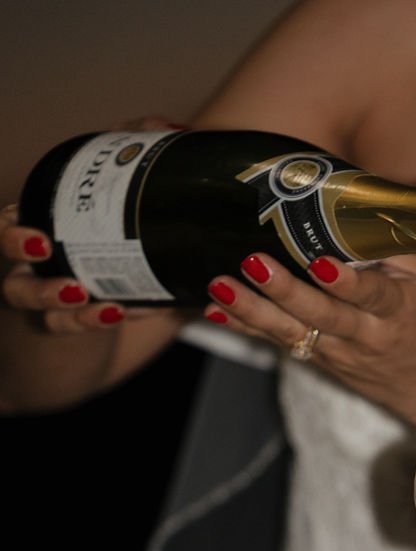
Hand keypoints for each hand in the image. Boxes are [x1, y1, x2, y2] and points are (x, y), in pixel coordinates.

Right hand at [1, 122, 186, 333]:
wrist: (137, 300)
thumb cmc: (119, 236)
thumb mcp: (128, 196)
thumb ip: (140, 158)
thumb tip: (171, 130)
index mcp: (40, 229)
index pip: (10, 222)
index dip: (13, 224)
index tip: (37, 230)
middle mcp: (34, 266)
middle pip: (5, 254)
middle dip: (18, 251)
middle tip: (42, 246)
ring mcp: (48, 301)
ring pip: (30, 301)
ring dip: (49, 296)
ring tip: (79, 290)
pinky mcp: (71, 327)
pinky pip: (71, 327)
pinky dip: (91, 320)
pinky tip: (115, 311)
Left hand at [201, 251, 415, 435]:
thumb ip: (393, 244)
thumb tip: (358, 194)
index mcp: (399, 312)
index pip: (371, 296)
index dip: (346, 283)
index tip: (321, 264)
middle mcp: (366, 336)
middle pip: (322, 317)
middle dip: (286, 292)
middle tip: (253, 263)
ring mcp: (339, 353)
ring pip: (293, 333)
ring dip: (253, 311)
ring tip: (219, 284)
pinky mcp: (320, 361)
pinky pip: (280, 342)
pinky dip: (246, 328)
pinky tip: (216, 310)